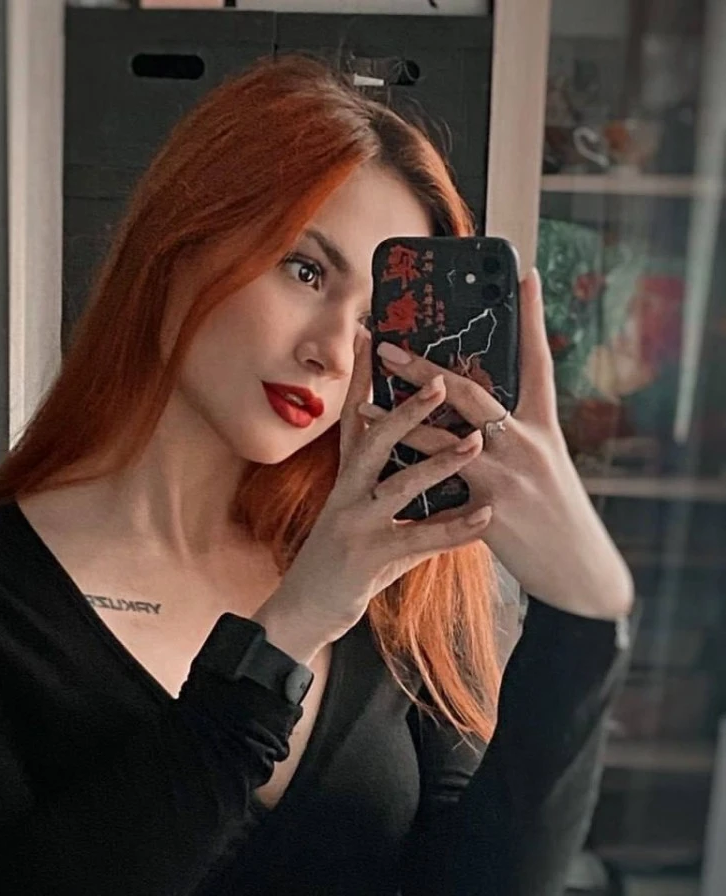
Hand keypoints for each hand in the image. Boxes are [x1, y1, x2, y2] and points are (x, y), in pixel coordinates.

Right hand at [254, 329, 492, 659]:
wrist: (301, 615)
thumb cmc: (339, 570)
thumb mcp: (369, 528)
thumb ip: (408, 509)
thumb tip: (449, 496)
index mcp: (346, 482)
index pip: (354, 421)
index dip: (362, 380)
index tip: (372, 338)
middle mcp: (346, 495)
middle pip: (374, 439)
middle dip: (407, 409)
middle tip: (441, 381)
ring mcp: (354, 525)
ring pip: (399, 485)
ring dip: (440, 461)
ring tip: (475, 442)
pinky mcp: (367, 558)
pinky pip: (418, 539)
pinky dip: (454, 529)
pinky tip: (483, 519)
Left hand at [366, 270, 633, 622]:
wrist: (578, 572)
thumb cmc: (555, 519)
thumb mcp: (543, 469)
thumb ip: (510, 441)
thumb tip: (478, 419)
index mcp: (543, 428)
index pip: (539, 362)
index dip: (532, 318)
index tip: (525, 275)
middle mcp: (528, 444)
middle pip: (474, 391)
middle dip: (426, 366)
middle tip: (389, 344)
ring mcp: (509, 476)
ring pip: (445, 436)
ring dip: (400, 418)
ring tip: (364, 402)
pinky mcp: (491, 510)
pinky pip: (440, 488)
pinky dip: (409, 474)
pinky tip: (379, 463)